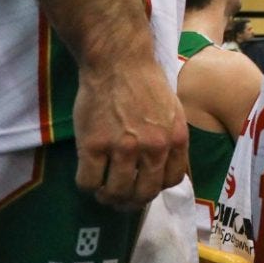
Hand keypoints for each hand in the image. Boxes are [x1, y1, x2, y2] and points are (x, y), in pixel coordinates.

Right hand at [74, 58, 188, 209]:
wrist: (118, 61)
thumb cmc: (145, 83)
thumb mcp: (172, 113)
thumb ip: (171, 140)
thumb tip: (165, 170)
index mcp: (177, 139)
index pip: (172, 181)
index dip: (156, 188)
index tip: (144, 186)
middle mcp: (154, 148)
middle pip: (144, 193)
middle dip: (131, 201)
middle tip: (119, 197)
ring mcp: (123, 148)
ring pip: (115, 192)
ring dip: (107, 196)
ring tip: (102, 189)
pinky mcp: (94, 145)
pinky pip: (88, 181)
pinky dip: (86, 185)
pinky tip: (87, 174)